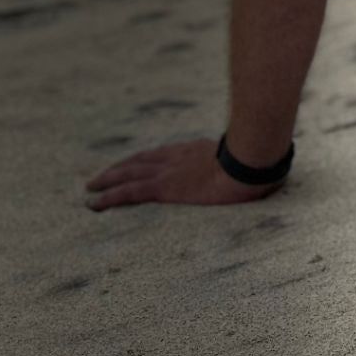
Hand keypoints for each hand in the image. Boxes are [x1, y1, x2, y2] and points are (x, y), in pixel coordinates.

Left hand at [85, 139, 280, 209]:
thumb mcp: (248, 159)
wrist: (251, 163)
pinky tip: (92, 203)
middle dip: (119, 168)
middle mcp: (176, 158)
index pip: (163, 154)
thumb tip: (264, 166)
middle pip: (140, 161)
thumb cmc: (258, 162)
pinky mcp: (165, 188)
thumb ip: (246, 162)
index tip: (132, 164)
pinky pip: (129, 192)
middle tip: (100, 177)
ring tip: (90, 188)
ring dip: (107, 180)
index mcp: (195, 152)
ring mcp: (169, 171)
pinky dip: (108, 197)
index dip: (144, 160)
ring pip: (128, 174)